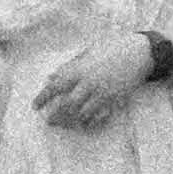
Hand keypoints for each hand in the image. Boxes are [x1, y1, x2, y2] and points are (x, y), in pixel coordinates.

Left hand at [33, 35, 152, 128]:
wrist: (138, 52)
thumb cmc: (110, 48)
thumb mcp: (86, 53)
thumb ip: (68, 67)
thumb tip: (51, 77)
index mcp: (79, 69)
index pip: (55, 86)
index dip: (43, 97)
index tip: (35, 106)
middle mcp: (89, 83)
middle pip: (67, 104)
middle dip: (56, 115)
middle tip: (49, 121)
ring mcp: (102, 92)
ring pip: (83, 112)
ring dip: (72, 120)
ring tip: (65, 125)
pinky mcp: (115, 99)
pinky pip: (100, 115)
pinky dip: (91, 121)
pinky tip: (85, 123)